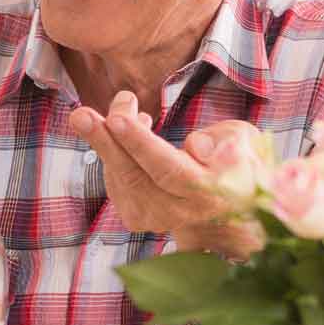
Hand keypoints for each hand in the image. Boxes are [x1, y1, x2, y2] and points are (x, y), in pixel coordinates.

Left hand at [67, 91, 226, 235]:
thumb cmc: (236, 159)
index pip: (168, 169)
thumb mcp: (242, 141)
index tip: (117, 119)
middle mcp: (179, 212)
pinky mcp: (136, 218)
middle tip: (81, 115)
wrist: (230, 206)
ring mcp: (154, 219)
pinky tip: (123, 129)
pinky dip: (113, 151)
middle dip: (105, 142)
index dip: (140, 144)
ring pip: (119, 177)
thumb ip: (224, 141)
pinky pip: (115, 180)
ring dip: (106, 139)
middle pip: (134, 176)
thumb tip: (195, 146)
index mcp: (208, 191)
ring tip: (114, 106)